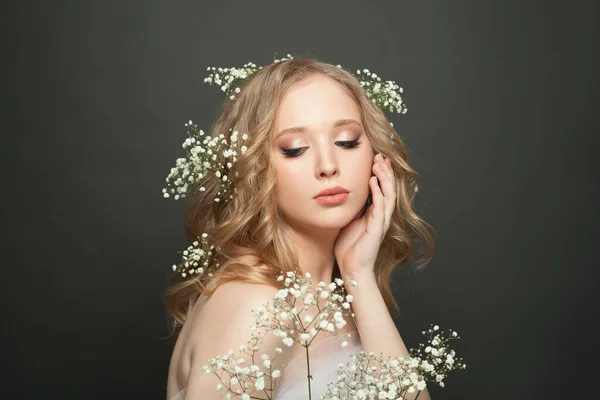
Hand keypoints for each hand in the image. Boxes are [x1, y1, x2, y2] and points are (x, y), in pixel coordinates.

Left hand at [334, 153, 396, 280]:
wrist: (352, 269)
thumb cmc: (348, 248)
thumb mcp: (348, 221)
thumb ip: (350, 208)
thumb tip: (342, 193)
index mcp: (374, 214)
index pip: (382, 189)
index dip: (381, 174)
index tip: (376, 159)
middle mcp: (381, 216)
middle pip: (389, 188)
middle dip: (385, 171)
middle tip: (380, 156)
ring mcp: (381, 222)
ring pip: (388, 194)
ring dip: (384, 178)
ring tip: (379, 164)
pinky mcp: (377, 228)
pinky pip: (380, 207)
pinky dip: (378, 192)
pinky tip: (372, 181)